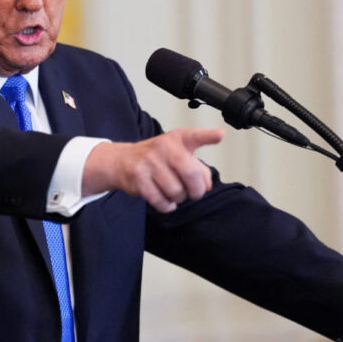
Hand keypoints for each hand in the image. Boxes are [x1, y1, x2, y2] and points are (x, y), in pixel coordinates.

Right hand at [82, 128, 223, 211]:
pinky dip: (167, 206)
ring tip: (174, 193)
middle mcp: (164, 147)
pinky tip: (165, 200)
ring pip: (176, 192)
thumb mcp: (177, 154)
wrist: (122, 160)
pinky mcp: (139, 178)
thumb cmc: (156, 158)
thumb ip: (197, 167)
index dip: (209, 136)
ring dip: (179, 199)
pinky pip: (161, 201)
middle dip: (196, 191)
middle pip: (191, 175)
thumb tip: (207, 184)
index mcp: (178, 138)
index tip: (220, 135)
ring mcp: (150, 162)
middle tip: (193, 193)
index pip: (195, 136)